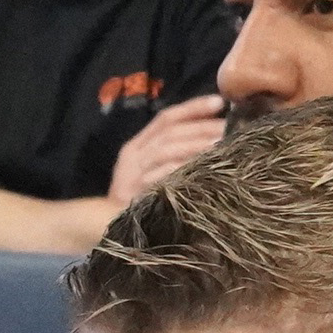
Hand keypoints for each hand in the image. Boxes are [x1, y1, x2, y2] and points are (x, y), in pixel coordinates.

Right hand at [106, 95, 228, 204]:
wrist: (104, 231)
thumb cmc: (136, 202)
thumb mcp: (149, 173)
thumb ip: (172, 154)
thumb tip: (213, 138)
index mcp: (136, 147)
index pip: (166, 119)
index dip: (192, 108)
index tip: (220, 101)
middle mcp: (133, 157)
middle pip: (169, 132)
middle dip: (201, 127)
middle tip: (229, 126)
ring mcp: (132, 176)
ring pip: (165, 149)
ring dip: (194, 145)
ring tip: (219, 144)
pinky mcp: (134, 195)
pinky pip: (158, 178)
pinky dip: (178, 169)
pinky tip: (198, 168)